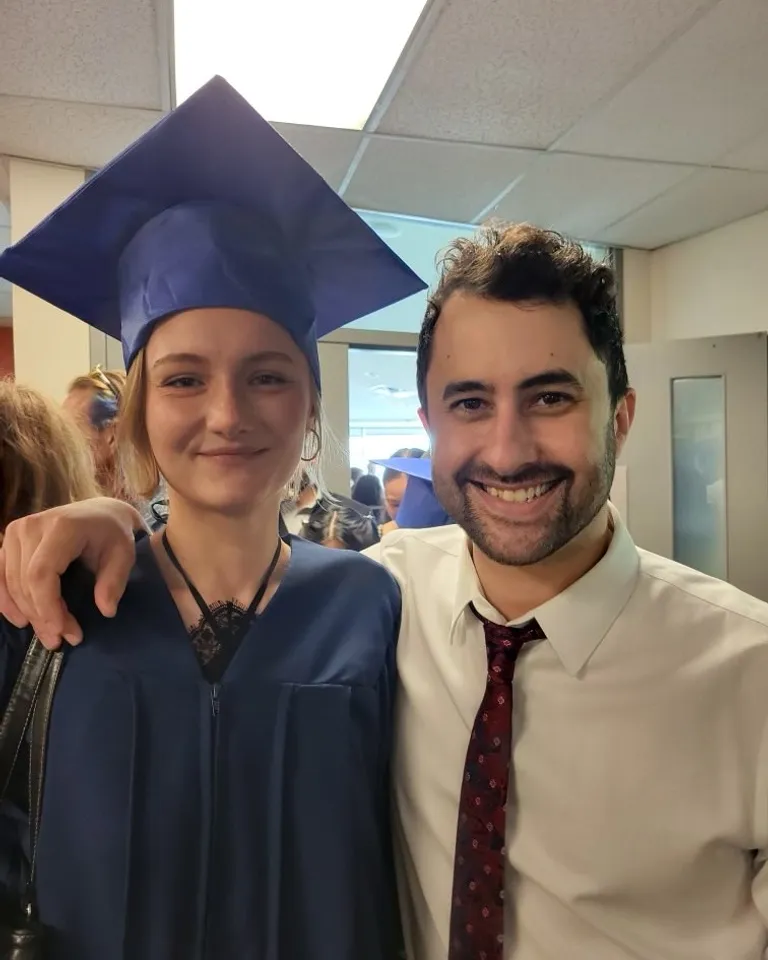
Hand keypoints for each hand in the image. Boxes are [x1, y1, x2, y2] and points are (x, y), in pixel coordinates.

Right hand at [0, 498, 144, 648]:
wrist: (101, 512)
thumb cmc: (114, 534)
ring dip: (27, 613)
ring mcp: (16, 531)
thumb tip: (106, 610)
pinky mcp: (9, 539)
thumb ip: (115, 582)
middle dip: (42, 616)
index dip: (47, 607)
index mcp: (62, 527)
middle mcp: (32, 526)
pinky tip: (21, 620)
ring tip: (50, 635)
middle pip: (24, 582)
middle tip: (64, 639)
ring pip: (10, 582)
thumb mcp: (124, 555)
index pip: (41, 574)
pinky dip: (7, 601)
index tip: (65, 632)